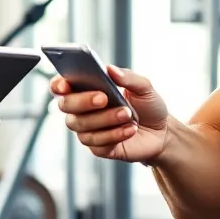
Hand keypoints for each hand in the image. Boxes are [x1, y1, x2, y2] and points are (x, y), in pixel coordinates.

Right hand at [53, 65, 169, 163]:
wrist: (161, 132)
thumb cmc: (148, 106)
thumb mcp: (144, 87)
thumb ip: (128, 77)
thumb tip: (110, 69)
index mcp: (87, 89)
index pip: (60, 86)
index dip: (58, 85)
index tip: (65, 85)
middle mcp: (82, 110)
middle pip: (65, 106)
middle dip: (83, 101)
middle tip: (104, 98)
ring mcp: (88, 130)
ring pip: (82, 125)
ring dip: (105, 119)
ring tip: (127, 115)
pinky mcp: (98, 148)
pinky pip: (97, 143)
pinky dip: (114, 135)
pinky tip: (129, 130)